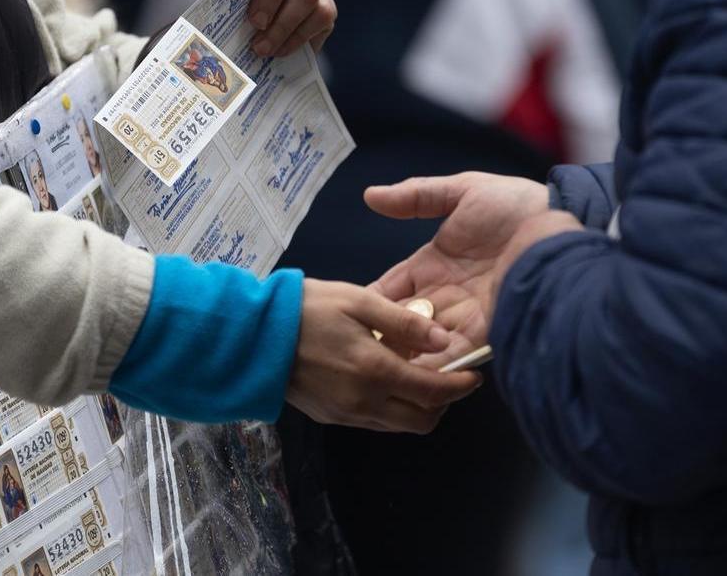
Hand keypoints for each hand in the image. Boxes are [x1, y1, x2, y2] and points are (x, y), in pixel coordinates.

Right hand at [287, 279, 481, 432]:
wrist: (252, 336)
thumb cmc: (306, 308)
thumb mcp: (358, 300)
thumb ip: (404, 323)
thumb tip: (445, 340)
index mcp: (376, 372)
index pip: (434, 392)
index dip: (461, 386)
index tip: (474, 375)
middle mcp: (365, 403)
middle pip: (422, 421)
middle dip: (443, 403)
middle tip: (448, 378)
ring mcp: (346, 415)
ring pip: (398, 425)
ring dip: (416, 407)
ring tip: (416, 375)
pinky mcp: (330, 418)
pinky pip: (374, 422)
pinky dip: (391, 407)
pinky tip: (384, 379)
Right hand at [364, 173, 549, 366]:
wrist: (561, 222)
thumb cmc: (517, 204)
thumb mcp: (462, 191)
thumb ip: (417, 196)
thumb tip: (370, 195)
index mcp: (435, 264)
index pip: (392, 290)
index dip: (370, 303)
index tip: (341, 316)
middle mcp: (448, 295)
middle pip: (405, 323)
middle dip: (382, 338)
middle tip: (352, 353)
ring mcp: (468, 315)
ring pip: (426, 344)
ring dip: (405, 355)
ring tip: (375, 371)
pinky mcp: (490, 330)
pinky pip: (456, 353)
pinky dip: (435, 365)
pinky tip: (413, 374)